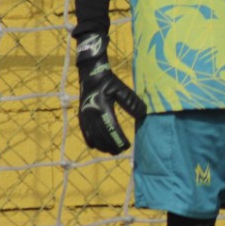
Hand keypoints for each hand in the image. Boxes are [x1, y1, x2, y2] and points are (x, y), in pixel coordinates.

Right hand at [75, 33, 146, 153]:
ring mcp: (84, 118)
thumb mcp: (122, 88)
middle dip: (112, 146)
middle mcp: (91, 115)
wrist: (90, 75)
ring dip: (104, 147)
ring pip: (94, 139)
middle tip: (122, 150)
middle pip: (102, 137)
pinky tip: (101, 146)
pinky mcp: (81, 118)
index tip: (127, 146)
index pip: (111, 129)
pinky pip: (86, 135)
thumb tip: (143, 114)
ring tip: (114, 150)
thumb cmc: (109, 81)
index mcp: (102, 107)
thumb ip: (132, 102)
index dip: (119, 140)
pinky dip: (94, 143)